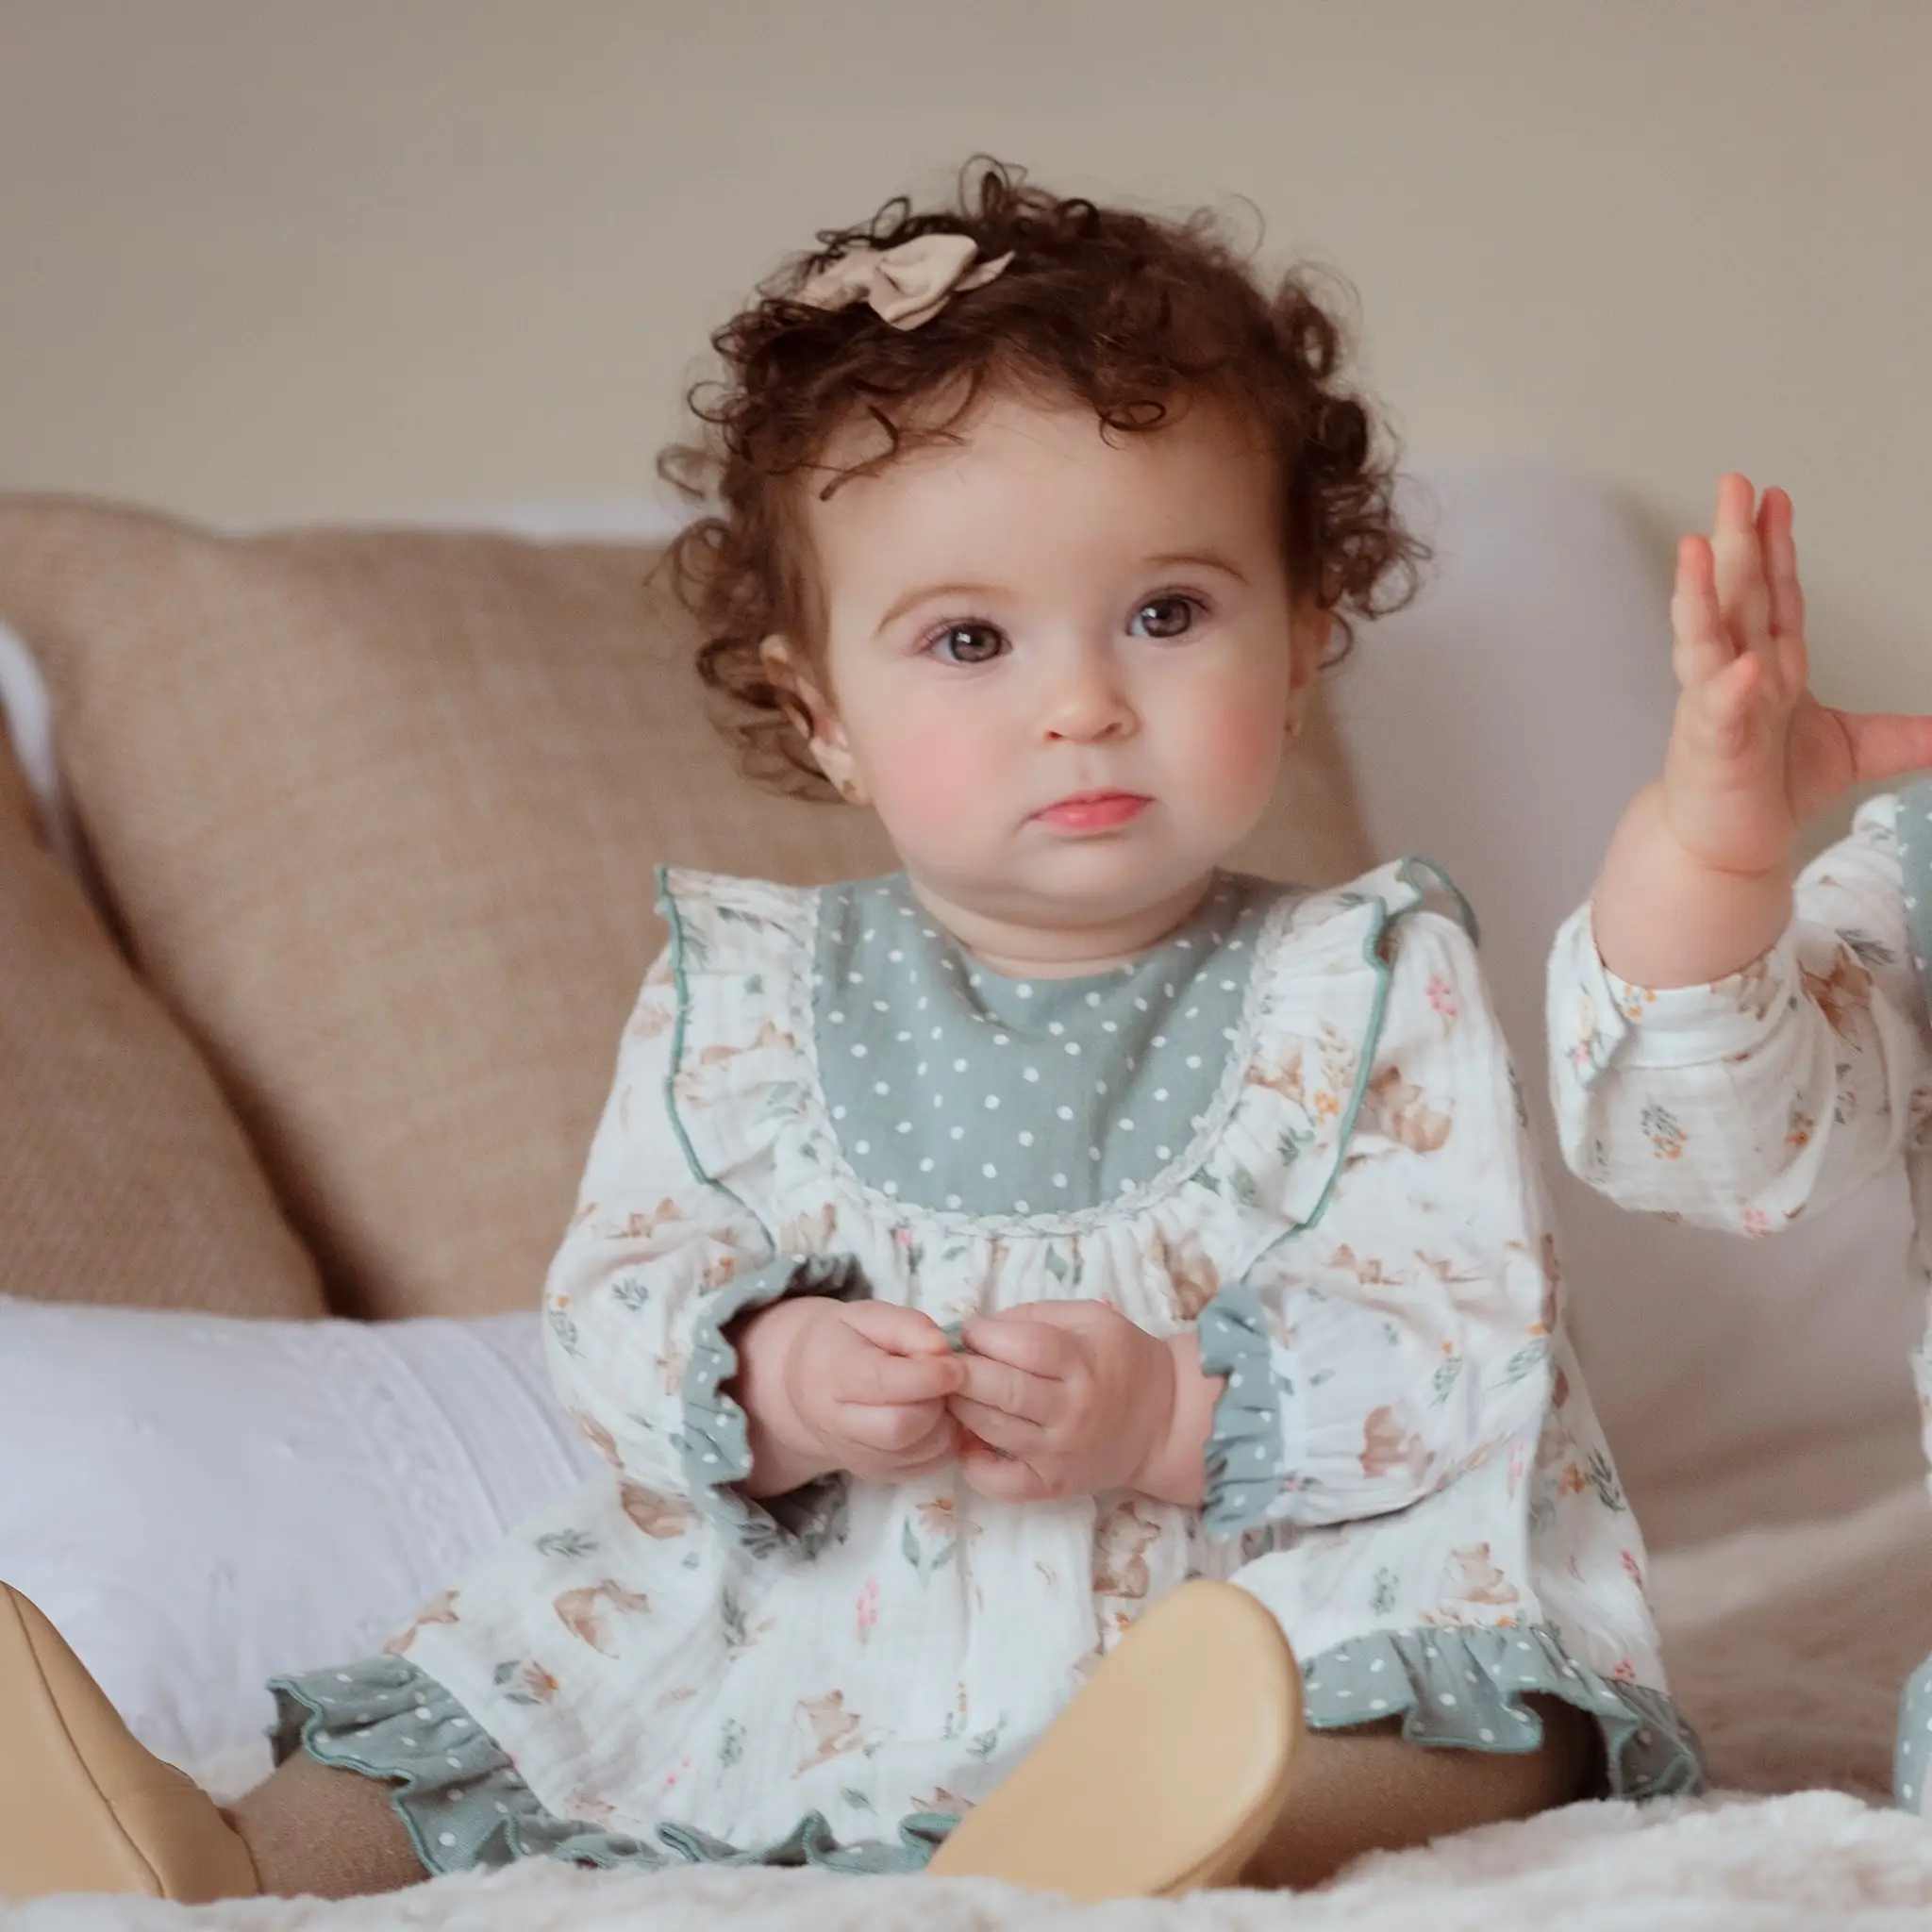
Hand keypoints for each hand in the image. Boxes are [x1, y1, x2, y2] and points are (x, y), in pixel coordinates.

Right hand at [733, 1297, 963, 1496]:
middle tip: (947, 1379)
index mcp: (832, 1374)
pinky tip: (934, 1415)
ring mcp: (858, 1457)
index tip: (956, 1364)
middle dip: (936, 1402)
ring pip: (921, 1450)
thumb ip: (907, 1326)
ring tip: (937, 1394)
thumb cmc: (846, 1342)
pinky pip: (930, 1466)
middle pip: (900, 1427)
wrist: (810, 1385)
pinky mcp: (881, 1475)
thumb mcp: (869, 1316)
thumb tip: (942, 1349)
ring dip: (945, 1422)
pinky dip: (945, 1441)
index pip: (882, 1383)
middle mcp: (838, 1425)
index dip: (928, 1376)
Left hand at [946, 1302, 1180, 1502]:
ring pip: (991, 1429)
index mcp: (1082, 1363)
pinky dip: (972, 1463)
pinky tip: (968, 1439)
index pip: (1022, 1347)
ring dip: (959, 1407)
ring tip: (954, 1392)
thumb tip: (978, 1327)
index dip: (984, 1335)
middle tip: (946, 1362)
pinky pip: (999, 1483)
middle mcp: (1070, 1411)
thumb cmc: (1122, 1360)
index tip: (969, 1331)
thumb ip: (1035, 1315)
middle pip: (1001, 1390)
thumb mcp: (1091, 1318)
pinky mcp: (1050, 1485)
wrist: (1163, 1422)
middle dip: (960, 1372)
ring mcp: (1058, 1453)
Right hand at [1661, 474, 1931, 876]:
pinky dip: (1729, 690)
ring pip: (1707, 640)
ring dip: (1700, 593)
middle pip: (1738, 596)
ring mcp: (1717, 707)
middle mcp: (1738, 676)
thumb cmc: (1763, 789)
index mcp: (1772, 666)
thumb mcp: (1852, 751)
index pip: (1776, 594)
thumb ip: (1904, 734)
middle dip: (1736, 540)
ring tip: (1697, 546)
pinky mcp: (1710, 749)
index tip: (1775, 498)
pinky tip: (1740, 667)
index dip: (1777, 545)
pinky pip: (1719, 714)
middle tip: (1733, 484)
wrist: (1723, 847)